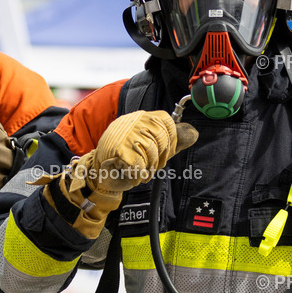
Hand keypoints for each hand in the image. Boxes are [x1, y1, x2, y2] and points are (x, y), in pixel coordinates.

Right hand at [47, 110, 197, 238]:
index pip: (166, 121)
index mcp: (141, 117)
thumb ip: (170, 141)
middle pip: (161, 137)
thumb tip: (193, 133)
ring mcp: (125, 134)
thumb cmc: (125, 160)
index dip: (170, 141)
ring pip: (151, 152)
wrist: (98, 173)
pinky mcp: (118, 149)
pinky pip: (139, 164)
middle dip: (159, 158)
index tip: (164, 155)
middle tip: (149, 166)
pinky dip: (138, 174)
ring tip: (138, 171)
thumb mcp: (150, 147)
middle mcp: (133, 121)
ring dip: (147, 168)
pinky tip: (131, 174)